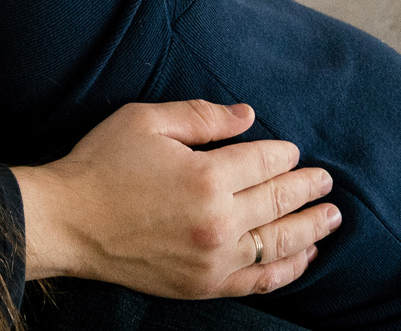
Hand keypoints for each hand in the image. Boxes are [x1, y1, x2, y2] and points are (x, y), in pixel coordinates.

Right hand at [12, 99, 339, 299]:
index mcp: (206, 176)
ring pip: (280, 243)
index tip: (294, 151)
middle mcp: (218, 220)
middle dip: (309, 188)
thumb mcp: (145, 121)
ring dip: (312, 228)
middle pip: (280, 201)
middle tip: (327, 181)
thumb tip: (249, 116)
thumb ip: (201, 117)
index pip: (265, 162)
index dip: (285, 154)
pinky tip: (305, 255)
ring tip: (332, 217)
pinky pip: (262, 280)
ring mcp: (214, 258)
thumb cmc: (102, 164)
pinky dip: (290, 268)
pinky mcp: (204, 284)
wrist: (68, 221)